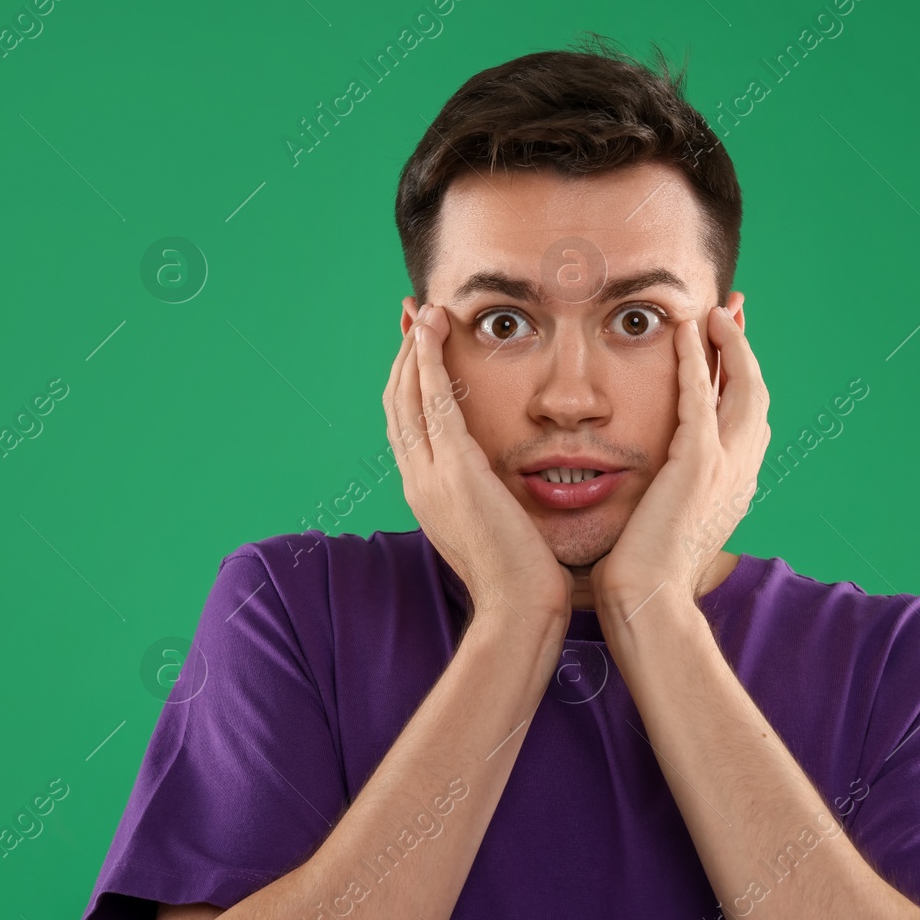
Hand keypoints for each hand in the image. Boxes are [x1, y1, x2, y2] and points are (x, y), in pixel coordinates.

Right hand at [384, 297, 573, 623]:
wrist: (519, 609)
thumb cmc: (522, 575)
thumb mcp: (497, 527)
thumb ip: (490, 497)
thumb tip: (502, 480)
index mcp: (426, 493)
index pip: (407, 425)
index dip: (408, 381)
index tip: (418, 346)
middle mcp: (418, 480)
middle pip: (397, 403)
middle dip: (404, 355)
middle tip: (414, 314)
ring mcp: (430, 475)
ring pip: (406, 396)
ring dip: (412, 348)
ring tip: (423, 311)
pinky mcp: (454, 470)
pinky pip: (431, 402)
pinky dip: (427, 361)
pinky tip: (433, 330)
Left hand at [588, 305, 770, 612]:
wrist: (649, 603)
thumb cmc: (646, 578)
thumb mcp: (666, 529)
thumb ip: (670, 501)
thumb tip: (655, 493)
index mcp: (735, 487)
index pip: (745, 418)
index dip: (741, 377)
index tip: (730, 345)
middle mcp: (741, 472)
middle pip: (755, 393)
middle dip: (745, 348)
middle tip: (733, 310)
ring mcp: (726, 466)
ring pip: (741, 387)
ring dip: (728, 343)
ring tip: (714, 309)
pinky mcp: (698, 463)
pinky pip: (701, 396)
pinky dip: (696, 358)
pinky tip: (687, 329)